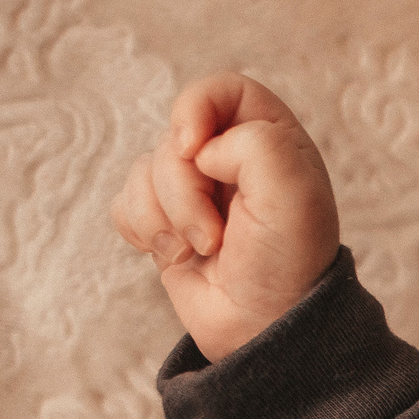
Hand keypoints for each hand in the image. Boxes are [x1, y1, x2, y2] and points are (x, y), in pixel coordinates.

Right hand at [111, 73, 340, 361]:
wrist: (263, 329)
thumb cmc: (287, 263)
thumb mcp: (294, 194)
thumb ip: (255, 143)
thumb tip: (199, 149)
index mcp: (271, 140)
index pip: (223, 89)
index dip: (196, 107)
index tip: (193, 147)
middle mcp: (231, 160)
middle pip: (171, 137)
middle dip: (182, 189)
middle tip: (216, 236)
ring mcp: (195, 192)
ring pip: (142, 171)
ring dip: (163, 217)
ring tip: (202, 251)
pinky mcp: (165, 223)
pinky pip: (124, 204)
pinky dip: (142, 230)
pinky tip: (174, 256)